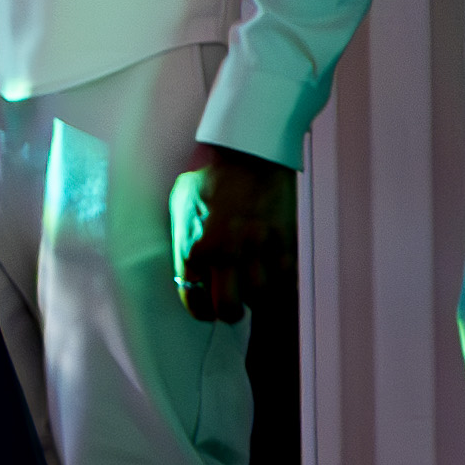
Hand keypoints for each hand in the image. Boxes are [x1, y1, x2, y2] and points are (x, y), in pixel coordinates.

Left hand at [170, 144, 294, 323]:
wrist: (249, 152)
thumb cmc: (209, 175)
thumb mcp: (180, 205)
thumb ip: (183, 239)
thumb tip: (187, 267)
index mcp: (194, 246)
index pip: (195, 298)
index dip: (201, 311)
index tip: (206, 311)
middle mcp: (225, 253)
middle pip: (230, 308)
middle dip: (229, 313)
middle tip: (231, 308)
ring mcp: (257, 248)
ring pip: (260, 296)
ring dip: (255, 297)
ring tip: (251, 287)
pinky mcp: (284, 240)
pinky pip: (284, 278)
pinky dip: (278, 282)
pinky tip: (271, 275)